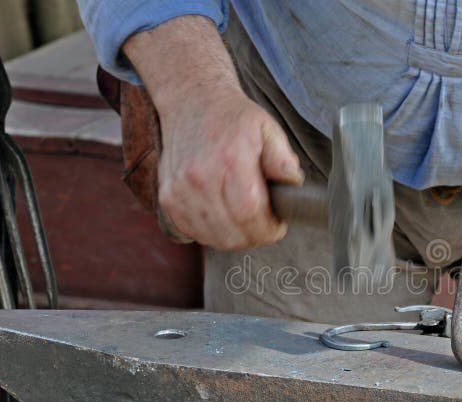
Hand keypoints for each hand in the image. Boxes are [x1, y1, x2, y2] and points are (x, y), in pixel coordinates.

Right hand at [123, 16, 302, 249]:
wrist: (192, 102)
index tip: (278, 225)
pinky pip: (193, 232)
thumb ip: (283, 159)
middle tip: (265, 224)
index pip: (250, 215)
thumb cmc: (233, 118)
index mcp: (229, 161)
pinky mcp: (167, 198)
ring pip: (214, 239)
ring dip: (234, 237)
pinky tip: (223, 216)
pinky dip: (212, 233)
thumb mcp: (267, 129)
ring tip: (245, 219)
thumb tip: (294, 184)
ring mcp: (180, 191)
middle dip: (255, 236)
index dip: (268, 229)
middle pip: (233, 234)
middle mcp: (200, 179)